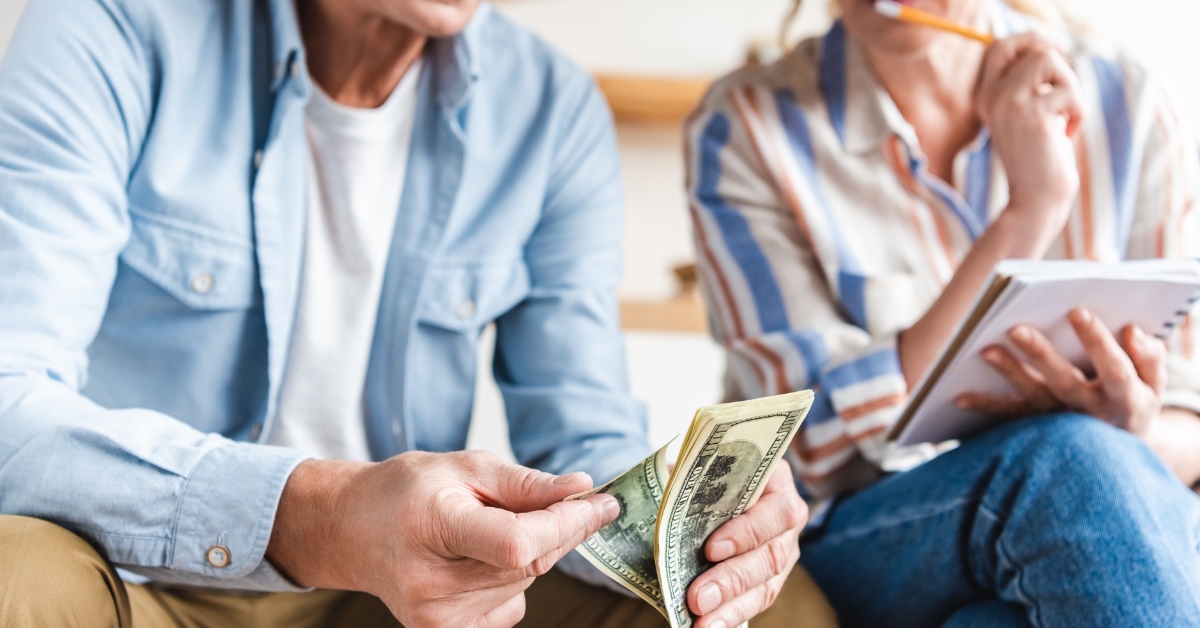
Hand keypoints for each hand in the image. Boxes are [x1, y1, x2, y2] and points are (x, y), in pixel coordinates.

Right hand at [267, 451, 618, 627]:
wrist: (351, 531)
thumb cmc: (406, 491)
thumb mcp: (465, 467)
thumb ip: (526, 484)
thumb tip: (582, 490)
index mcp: (434, 527)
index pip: (519, 543)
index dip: (568, 524)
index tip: (602, 503)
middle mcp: (432, 583)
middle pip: (529, 563)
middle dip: (558, 529)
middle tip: (561, 501)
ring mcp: (436, 617)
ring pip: (526, 584)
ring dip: (531, 553)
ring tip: (488, 527)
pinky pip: (511, 607)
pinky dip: (511, 580)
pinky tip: (477, 559)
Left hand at [686, 465, 806, 627]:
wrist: (709, 477)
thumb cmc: (704, 466)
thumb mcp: (697, 460)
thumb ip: (683, 476)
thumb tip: (645, 496)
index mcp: (775, 479)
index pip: (775, 511)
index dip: (746, 533)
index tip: (711, 549)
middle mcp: (785, 516)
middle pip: (770, 555)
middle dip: (732, 580)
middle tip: (697, 599)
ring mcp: (781, 547)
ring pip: (766, 585)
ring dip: (732, 608)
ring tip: (703, 624)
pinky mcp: (770, 574)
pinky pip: (756, 599)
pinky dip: (733, 615)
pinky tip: (712, 626)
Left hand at [958, 307, 1165, 435]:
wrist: (1118, 453)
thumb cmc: (1133, 400)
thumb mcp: (1153, 383)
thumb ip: (1149, 357)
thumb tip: (1132, 330)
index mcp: (1123, 396)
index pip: (1113, 367)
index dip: (1097, 340)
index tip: (1078, 309)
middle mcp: (1087, 411)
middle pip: (1063, 382)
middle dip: (1040, 354)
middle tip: (1016, 327)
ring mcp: (1059, 422)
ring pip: (1031, 399)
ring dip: (1009, 374)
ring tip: (985, 350)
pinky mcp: (1036, 430)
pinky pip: (1009, 419)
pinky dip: (984, 407)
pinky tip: (959, 396)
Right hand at [976, 32, 1084, 223]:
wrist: (1035, 200)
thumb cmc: (1040, 160)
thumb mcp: (1029, 116)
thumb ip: (1030, 87)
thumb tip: (1050, 51)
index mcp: (986, 98)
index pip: (1000, 48)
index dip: (1030, 42)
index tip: (1055, 51)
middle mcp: (991, 98)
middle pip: (1035, 51)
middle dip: (1062, 72)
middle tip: (1065, 102)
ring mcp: (1008, 104)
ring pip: (1051, 62)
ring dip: (1070, 89)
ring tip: (1064, 118)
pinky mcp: (1032, 115)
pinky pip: (1070, 92)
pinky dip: (1078, 113)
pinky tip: (1066, 136)